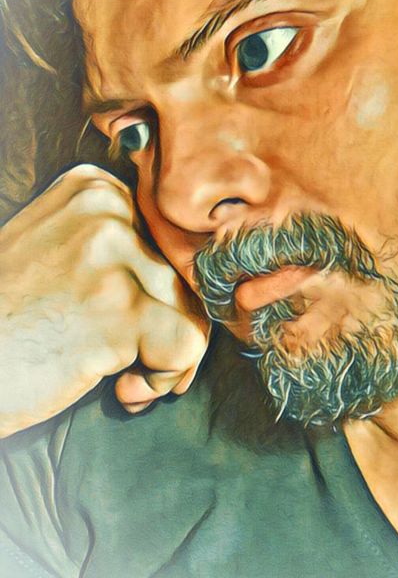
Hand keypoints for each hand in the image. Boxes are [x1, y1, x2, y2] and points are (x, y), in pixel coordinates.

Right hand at [0, 164, 208, 436]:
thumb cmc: (9, 320)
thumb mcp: (57, 251)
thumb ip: (118, 245)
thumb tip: (197, 279)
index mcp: (95, 189)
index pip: (172, 244)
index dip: (161, 295)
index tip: (126, 325)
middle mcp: (106, 211)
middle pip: (186, 278)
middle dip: (168, 329)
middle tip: (131, 362)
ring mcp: (112, 257)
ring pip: (193, 311)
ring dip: (167, 358)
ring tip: (121, 376)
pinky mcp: (118, 310)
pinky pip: (186, 345)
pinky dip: (164, 377)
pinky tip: (122, 387)